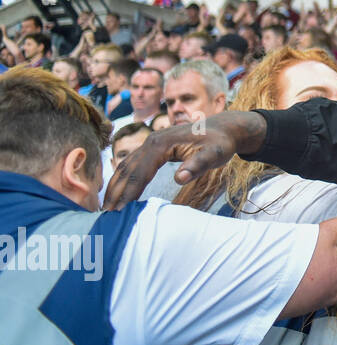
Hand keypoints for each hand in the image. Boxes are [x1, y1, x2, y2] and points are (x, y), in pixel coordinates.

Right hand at [104, 111, 266, 208]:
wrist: (223, 129)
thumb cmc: (219, 143)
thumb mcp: (214, 154)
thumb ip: (197, 166)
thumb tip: (180, 179)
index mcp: (161, 144)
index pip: (140, 172)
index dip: (129, 193)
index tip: (119, 211)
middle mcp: (150, 142)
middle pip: (127, 170)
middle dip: (115, 193)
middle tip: (105, 216)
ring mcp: (150, 144)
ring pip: (126, 167)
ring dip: (115, 186)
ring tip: (105, 208)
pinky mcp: (152, 148)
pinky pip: (132, 164)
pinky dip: (122, 178)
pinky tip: (117, 191)